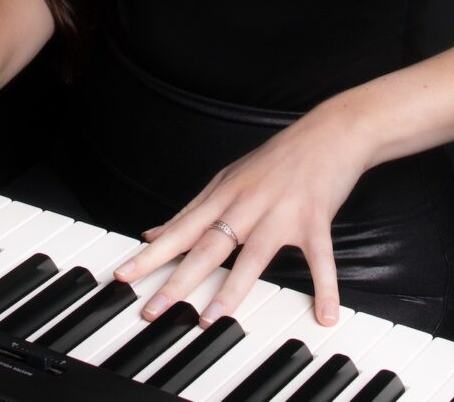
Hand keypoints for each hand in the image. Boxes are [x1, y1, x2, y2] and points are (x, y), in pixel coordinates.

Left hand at [110, 101, 368, 329]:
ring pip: (253, 255)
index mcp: (225, 194)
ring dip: (231, 289)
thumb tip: (154, 234)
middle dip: (178, 280)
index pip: (181, 229)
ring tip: (211, 321)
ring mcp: (281, 211)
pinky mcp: (315, 219)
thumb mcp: (229, 178)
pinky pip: (319, 258)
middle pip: (208, 246)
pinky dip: (324, 287)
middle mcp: (248, 203)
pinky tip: (324, 314)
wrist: (330, 131)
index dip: (151, 254)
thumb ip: (194, 210)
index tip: (123, 276)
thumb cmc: (278, 158)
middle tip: (152, 309)